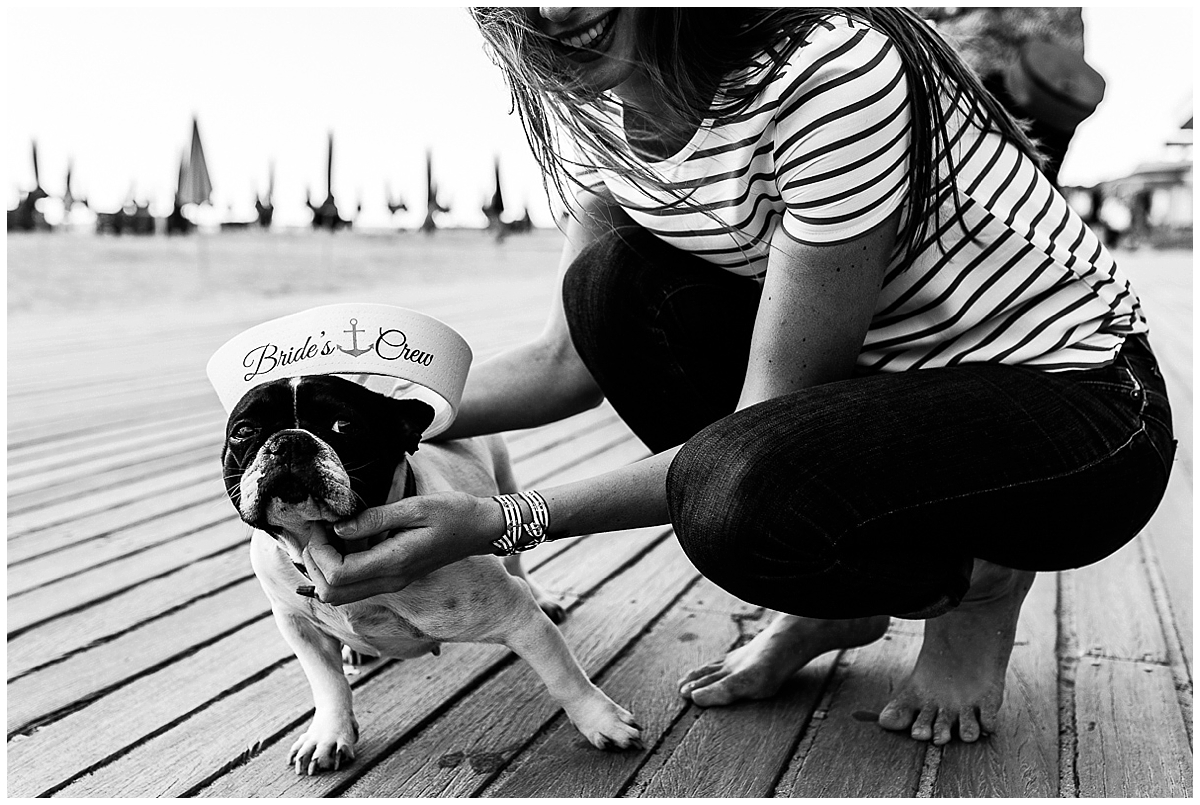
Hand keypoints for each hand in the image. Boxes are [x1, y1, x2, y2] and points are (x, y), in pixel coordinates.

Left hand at [300, 492, 499, 604]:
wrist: (479, 529)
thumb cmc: (452, 512)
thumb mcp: (415, 506)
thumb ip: (375, 518)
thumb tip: (339, 527)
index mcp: (395, 562)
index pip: (337, 575)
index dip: (319, 552)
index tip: (322, 524)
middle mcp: (391, 580)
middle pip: (332, 593)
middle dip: (315, 564)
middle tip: (320, 531)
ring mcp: (392, 584)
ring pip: (340, 595)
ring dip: (325, 569)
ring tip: (330, 536)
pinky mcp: (394, 580)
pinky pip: (354, 587)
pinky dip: (339, 570)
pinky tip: (345, 542)